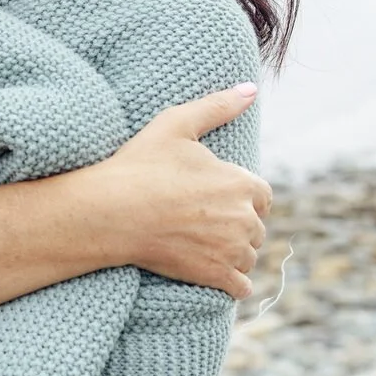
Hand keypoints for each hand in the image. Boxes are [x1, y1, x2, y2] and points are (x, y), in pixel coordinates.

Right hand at [69, 85, 270, 299]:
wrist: (112, 212)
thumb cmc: (141, 165)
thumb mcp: (176, 124)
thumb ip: (217, 106)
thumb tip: (251, 88)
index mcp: (241, 182)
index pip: (263, 196)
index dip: (244, 197)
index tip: (222, 198)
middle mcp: (244, 218)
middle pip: (256, 228)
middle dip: (237, 226)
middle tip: (207, 222)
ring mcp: (231, 250)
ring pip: (248, 257)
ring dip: (234, 254)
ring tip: (207, 246)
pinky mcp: (215, 276)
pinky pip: (240, 287)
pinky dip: (233, 284)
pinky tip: (220, 277)